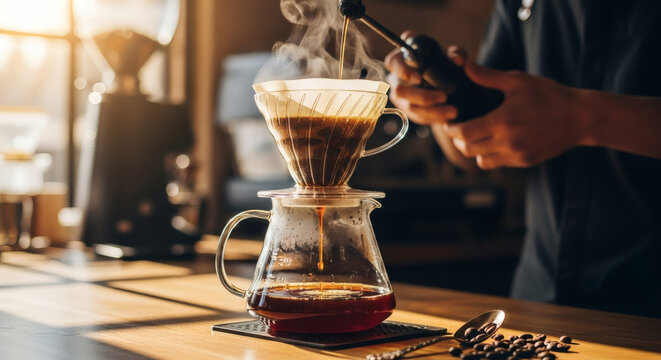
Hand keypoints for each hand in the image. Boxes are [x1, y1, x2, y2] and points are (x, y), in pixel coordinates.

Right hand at [385, 32, 466, 124]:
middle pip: (400, 90)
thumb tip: (457, 59)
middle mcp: (396, 77)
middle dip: (423, 96)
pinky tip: (446, 117)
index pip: (393, 62)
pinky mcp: (406, 110)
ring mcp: (399, 95)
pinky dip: (432, 118)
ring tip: (452, 112)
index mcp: (402, 58)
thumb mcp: (451, 56)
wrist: (444, 81)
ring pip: (410, 107)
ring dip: (432, 111)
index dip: (403, 71)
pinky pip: (416, 117)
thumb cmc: (442, 63)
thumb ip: (456, 53)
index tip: (419, 78)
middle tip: (444, 97)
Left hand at [444, 62, 588, 169]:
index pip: (464, 133)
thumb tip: (464, 66)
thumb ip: (488, 77)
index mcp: (503, 121)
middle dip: (458, 141)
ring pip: (482, 161)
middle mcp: (508, 142)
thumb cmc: (549, 95)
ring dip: (474, 151)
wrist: (581, 117)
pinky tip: (493, 141)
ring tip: (475, 137)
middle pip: (468, 150)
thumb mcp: (518, 81)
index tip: (450, 123)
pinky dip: (491, 155)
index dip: (452, 129)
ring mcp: (517, 155)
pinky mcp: (526, 162)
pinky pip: (499, 164)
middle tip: (458, 131)